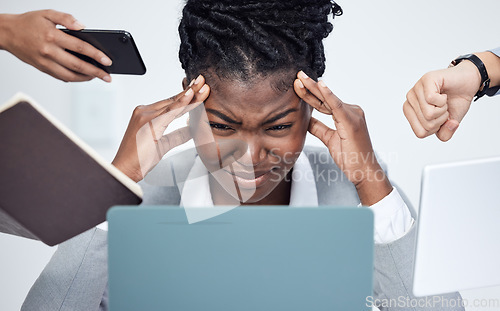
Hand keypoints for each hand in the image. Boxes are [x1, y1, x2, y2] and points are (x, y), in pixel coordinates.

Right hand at [0, 10, 111, 81]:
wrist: (6, 33)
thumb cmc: (28, 22)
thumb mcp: (48, 13)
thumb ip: (67, 18)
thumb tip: (83, 27)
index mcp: (52, 36)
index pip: (80, 47)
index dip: (96, 55)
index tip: (107, 60)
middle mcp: (49, 51)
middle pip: (78, 65)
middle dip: (96, 72)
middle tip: (108, 76)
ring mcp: (45, 62)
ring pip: (70, 75)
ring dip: (86, 78)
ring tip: (97, 76)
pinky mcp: (42, 69)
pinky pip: (61, 77)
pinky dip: (74, 78)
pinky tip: (83, 76)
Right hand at [112, 75, 209, 181]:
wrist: (126, 169)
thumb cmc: (140, 158)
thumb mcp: (164, 144)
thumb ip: (178, 135)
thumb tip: (192, 129)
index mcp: (146, 114)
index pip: (171, 103)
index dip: (186, 96)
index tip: (198, 88)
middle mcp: (145, 111)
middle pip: (173, 99)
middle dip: (191, 90)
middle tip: (203, 80)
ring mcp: (145, 115)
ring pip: (173, 103)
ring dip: (190, 94)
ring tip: (203, 87)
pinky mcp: (149, 122)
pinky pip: (170, 111)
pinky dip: (181, 103)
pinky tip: (191, 95)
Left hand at [294, 71, 391, 205]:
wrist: (363, 171)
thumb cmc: (350, 157)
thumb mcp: (330, 139)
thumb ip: (319, 128)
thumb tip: (306, 119)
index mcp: (346, 115)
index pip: (324, 103)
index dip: (309, 95)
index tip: (297, 86)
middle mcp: (352, 111)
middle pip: (325, 98)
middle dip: (310, 86)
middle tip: (297, 75)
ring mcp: (353, 114)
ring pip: (328, 99)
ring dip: (313, 88)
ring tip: (300, 78)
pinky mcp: (352, 121)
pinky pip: (337, 106)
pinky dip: (328, 95)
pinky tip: (320, 85)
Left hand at [403, 60, 480, 140]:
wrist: (468, 83)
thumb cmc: (455, 101)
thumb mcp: (450, 124)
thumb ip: (445, 134)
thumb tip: (449, 125)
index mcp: (410, 111)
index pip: (420, 133)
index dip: (436, 129)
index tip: (440, 117)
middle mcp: (410, 99)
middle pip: (426, 124)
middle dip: (441, 119)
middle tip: (444, 107)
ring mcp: (416, 88)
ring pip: (428, 114)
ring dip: (443, 109)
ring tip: (443, 100)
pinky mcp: (426, 79)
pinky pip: (431, 100)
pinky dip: (443, 100)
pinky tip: (443, 94)